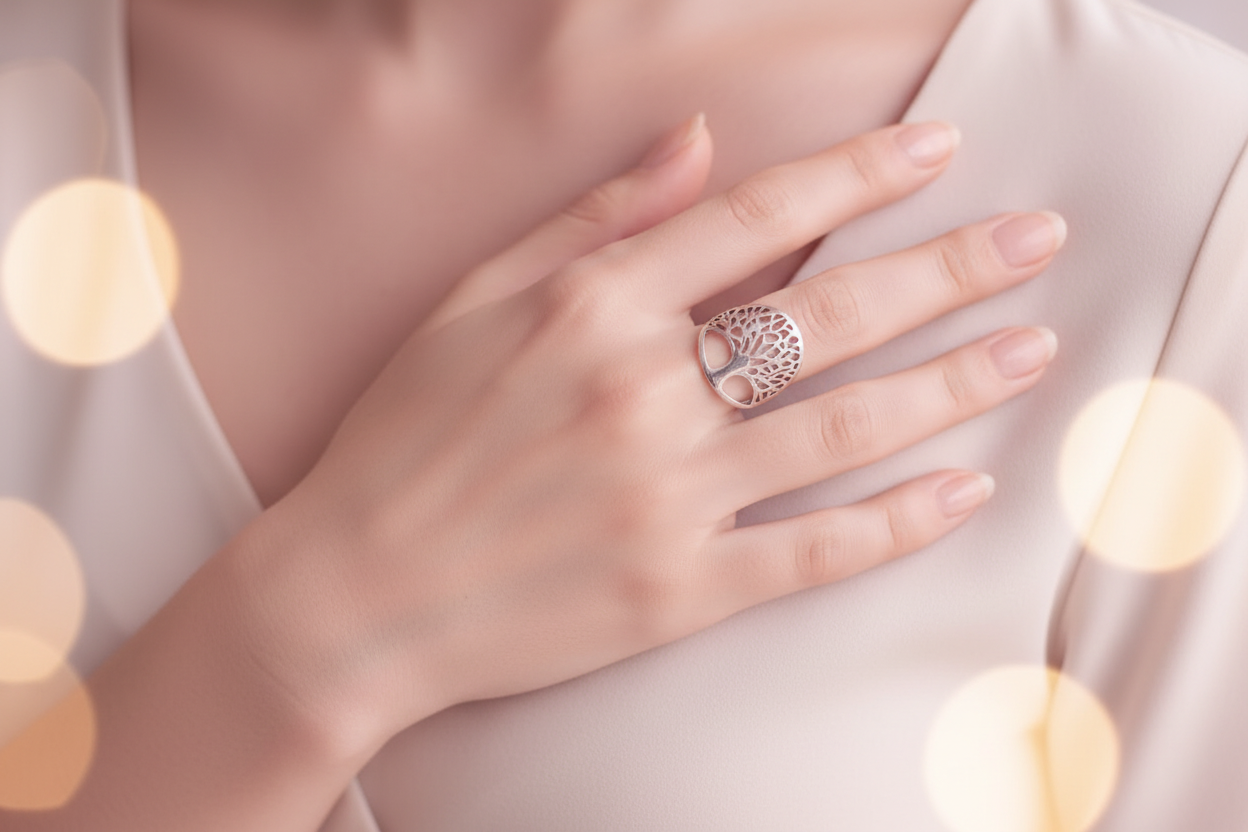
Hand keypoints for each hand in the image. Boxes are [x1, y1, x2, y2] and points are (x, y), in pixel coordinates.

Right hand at [225, 116, 1063, 754]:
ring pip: (846, 426)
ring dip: (953, 383)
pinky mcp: (679, 589)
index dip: (861, 174)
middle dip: (951, 268)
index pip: (761, 216)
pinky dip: (898, 520)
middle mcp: (642, 391)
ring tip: (1031, 349)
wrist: (355, 593)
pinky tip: (965, 489)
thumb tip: (695, 140)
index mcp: (591, 306)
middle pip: (833, 313)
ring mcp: (668, 497)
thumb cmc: (405, 437)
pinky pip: (814, 549)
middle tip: (1038, 240)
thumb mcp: (474, 298)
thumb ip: (591, 219)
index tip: (940, 150)